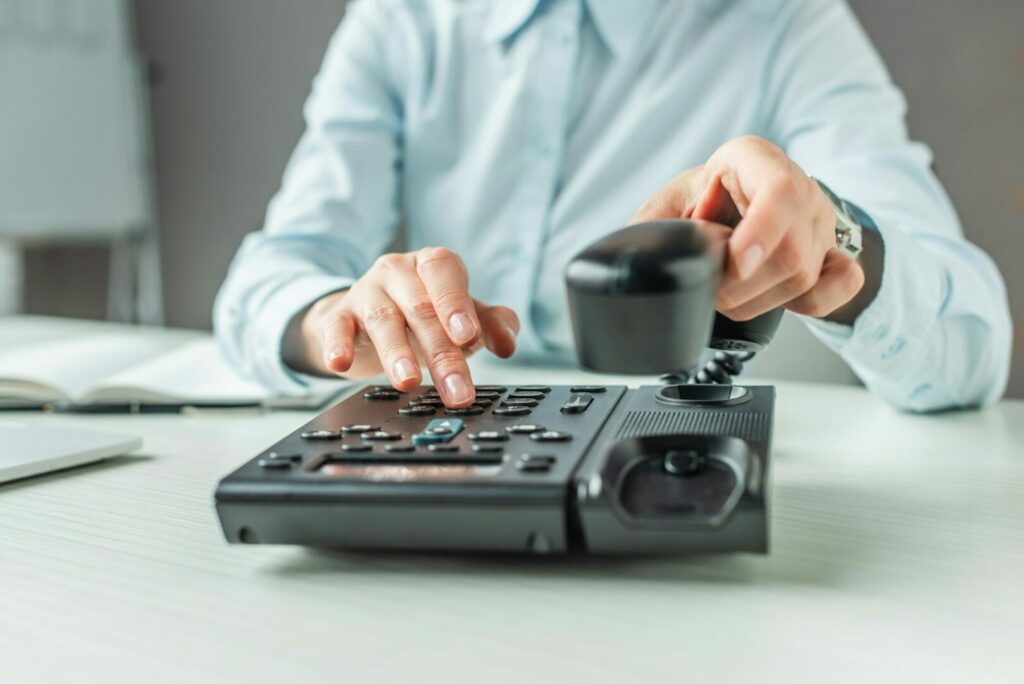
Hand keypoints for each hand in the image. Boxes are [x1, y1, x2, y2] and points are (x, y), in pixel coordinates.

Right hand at [288, 247, 518, 406]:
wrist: (367, 316)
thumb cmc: (423, 314)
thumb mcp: (461, 316)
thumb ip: (490, 324)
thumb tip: (508, 342)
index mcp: (433, 265)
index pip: (445, 273)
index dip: (456, 303)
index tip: (468, 335)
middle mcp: (398, 271)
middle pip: (421, 309)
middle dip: (441, 353)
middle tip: (457, 390)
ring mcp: (366, 291)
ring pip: (383, 320)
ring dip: (397, 353)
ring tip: (408, 382)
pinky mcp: (340, 315)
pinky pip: (337, 327)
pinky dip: (337, 345)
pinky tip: (340, 363)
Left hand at [631, 136, 865, 321]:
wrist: (741, 197)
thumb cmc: (707, 197)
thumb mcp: (673, 199)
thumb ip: (652, 223)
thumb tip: (637, 253)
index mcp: (755, 160)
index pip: (780, 191)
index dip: (761, 232)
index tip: (736, 262)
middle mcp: (799, 187)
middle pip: (790, 251)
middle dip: (741, 285)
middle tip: (712, 287)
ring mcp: (821, 222)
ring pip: (806, 277)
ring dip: (759, 300)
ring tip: (731, 293)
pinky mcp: (835, 252)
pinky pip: (843, 284)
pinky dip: (814, 303)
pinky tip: (779, 298)